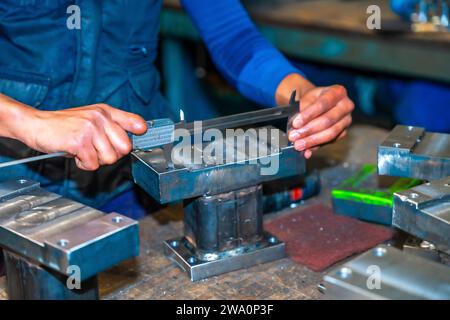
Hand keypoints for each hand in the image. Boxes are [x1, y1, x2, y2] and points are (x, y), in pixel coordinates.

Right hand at [20, 104, 146, 169]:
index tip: (137, 137)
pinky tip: (74, 154)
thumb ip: (109, 127)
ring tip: (83, 150)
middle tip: (97, 151)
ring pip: (109, 158)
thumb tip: (128, 144)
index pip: (135, 122)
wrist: (35, 124)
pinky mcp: (79, 141)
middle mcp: (100, 117)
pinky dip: (83, 164)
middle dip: (111, 155)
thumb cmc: (63, 125)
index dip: (139, 133)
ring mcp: (90, 129)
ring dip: (95, 160)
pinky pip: (92, 164)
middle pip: (125, 148)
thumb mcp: (90, 118)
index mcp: (105, 111)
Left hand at [275, 74, 353, 158]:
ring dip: (312, 141)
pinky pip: (330, 142)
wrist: (317, 103)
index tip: (295, 123)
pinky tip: (306, 150)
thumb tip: (294, 128)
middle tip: (294, 136)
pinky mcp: (343, 132)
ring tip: (298, 145)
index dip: (308, 115)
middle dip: (308, 130)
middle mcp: (346, 105)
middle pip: (327, 120)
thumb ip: (301, 112)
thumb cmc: (312, 99)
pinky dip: (316, 146)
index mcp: (337, 92)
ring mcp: (346, 120)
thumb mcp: (305, 99)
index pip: (322, 104)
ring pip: (330, 134)